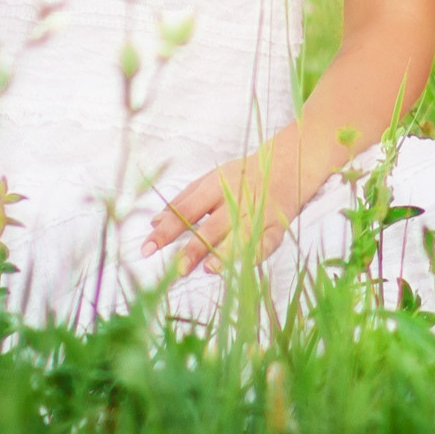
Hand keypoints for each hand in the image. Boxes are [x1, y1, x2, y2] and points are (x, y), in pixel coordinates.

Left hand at [146, 151, 303, 276]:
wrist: (287, 164)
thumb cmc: (241, 175)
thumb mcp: (210, 180)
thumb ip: (183, 201)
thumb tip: (154, 223)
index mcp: (215, 187)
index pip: (186, 210)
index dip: (166, 230)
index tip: (147, 249)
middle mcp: (235, 200)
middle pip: (212, 226)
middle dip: (195, 247)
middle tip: (177, 269)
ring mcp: (258, 213)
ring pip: (241, 235)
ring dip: (225, 252)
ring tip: (208, 269)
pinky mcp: (277, 225)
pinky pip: (269, 241)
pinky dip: (258, 253)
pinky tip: (245, 266)